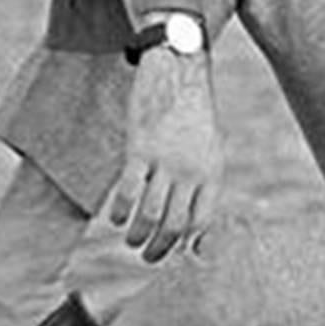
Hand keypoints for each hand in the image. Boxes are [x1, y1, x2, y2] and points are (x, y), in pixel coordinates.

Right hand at [104, 46, 221, 262]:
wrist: (180, 69)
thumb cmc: (193, 114)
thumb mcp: (210, 150)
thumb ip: (203, 188)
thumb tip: (197, 236)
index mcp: (211, 173)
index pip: (199, 222)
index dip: (185, 243)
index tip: (173, 252)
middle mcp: (191, 171)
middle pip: (174, 225)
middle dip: (159, 249)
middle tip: (146, 256)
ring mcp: (166, 161)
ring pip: (150, 215)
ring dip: (136, 235)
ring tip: (130, 240)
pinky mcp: (140, 149)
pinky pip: (128, 191)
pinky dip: (119, 211)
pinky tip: (113, 218)